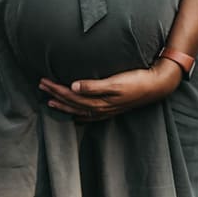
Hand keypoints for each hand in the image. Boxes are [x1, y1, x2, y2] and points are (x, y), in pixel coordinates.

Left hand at [38, 57, 182, 121]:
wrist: (156, 86)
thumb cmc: (136, 80)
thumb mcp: (115, 82)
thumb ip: (94, 86)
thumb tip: (73, 86)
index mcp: (99, 100)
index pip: (70, 96)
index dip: (56, 89)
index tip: (43, 81)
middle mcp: (100, 108)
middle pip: (72, 103)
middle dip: (55, 95)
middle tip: (41, 86)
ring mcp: (106, 110)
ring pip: (78, 110)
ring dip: (64, 105)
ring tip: (50, 100)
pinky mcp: (112, 108)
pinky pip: (90, 115)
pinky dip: (80, 115)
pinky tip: (75, 116)